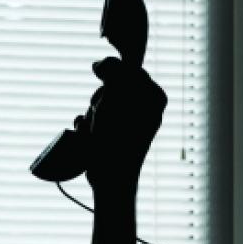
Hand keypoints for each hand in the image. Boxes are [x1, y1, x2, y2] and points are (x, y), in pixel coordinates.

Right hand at [75, 57, 166, 193]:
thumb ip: (112, 71)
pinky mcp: (114, 136)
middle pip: (111, 86)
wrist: (111, 179)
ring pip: (99, 103)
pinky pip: (94, 120)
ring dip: (91, 114)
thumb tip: (100, 64)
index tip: (103, 86)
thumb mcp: (115, 95)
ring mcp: (129, 123)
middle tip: (102, 115)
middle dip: (100, 99)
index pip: (127, 68)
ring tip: (95, 131)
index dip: (110, 74)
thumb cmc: (117, 138)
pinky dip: (87, 127)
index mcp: (155, 96)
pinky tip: (88, 138)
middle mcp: (146, 108)